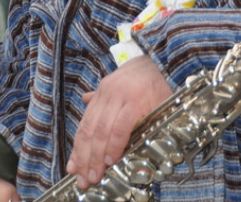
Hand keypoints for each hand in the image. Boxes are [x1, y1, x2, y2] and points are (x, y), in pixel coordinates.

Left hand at [66, 54, 172, 189]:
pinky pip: (121, 127)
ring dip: (97, 156)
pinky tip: (111, 158)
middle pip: (90, 131)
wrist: (166, 60)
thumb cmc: (147, 78)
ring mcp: (121, 97)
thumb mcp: (121, 84)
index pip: (85, 124)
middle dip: (85, 158)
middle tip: (85, 179)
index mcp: (103, 92)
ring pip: (101, 131)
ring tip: (96, 174)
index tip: (74, 168)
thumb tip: (85, 99)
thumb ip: (104, 97)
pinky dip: (114, 144)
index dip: (78, 149)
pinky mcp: (137, 101)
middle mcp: (108, 93)